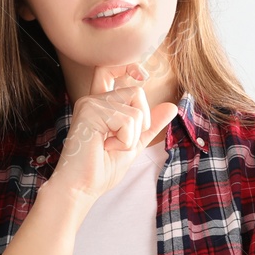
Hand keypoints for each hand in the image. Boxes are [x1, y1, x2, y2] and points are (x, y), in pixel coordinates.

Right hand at [42, 59, 178, 204]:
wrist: (82, 188)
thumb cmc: (101, 169)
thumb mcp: (134, 144)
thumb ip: (150, 125)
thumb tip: (172, 106)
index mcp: (100, 104)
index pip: (110, 70)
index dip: (128, 65)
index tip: (142, 74)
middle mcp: (93, 99)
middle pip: (137, 91)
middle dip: (141, 121)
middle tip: (120, 141)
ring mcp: (91, 103)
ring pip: (135, 110)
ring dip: (131, 136)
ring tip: (109, 147)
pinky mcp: (90, 111)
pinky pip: (128, 120)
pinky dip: (125, 140)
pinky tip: (105, 147)